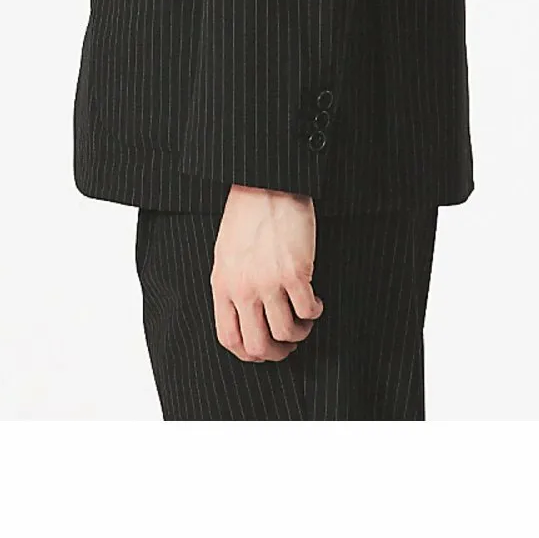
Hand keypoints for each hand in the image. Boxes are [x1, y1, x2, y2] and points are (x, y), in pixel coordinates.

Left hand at [210, 184, 324, 361]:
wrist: (266, 184)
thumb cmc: (247, 215)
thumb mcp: (226, 255)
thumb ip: (232, 286)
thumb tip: (246, 318)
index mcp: (223, 285)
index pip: (230, 339)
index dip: (249, 353)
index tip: (264, 351)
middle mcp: (243, 288)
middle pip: (259, 345)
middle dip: (277, 352)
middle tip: (288, 344)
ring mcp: (268, 281)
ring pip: (287, 332)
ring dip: (300, 332)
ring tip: (304, 319)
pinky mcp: (294, 271)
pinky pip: (308, 310)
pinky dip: (315, 312)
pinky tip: (315, 301)